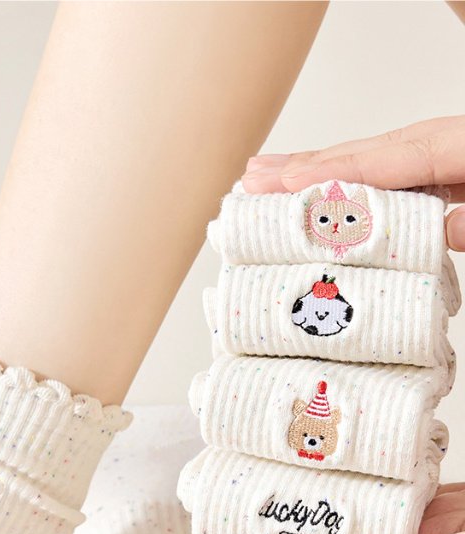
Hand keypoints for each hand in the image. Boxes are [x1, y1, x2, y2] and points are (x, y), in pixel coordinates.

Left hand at [225, 483, 464, 533]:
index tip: (233, 533)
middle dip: (279, 526)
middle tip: (234, 497)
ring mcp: (418, 525)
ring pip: (348, 519)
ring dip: (309, 503)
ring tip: (268, 479)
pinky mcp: (432, 501)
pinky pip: (377, 496)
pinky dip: (348, 483)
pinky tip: (326, 466)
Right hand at [241, 115, 464, 251]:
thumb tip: (453, 228)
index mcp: (459, 145)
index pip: (385, 160)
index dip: (334, 174)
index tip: (289, 185)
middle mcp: (436, 143)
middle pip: (359, 154)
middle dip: (302, 169)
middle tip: (252, 182)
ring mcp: (429, 154)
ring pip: (360, 160)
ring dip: (308, 170)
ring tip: (259, 177)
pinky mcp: (429, 170)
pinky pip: (374, 172)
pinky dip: (336, 178)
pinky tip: (307, 184)